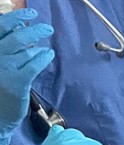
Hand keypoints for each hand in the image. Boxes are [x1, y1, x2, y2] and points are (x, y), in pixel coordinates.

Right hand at [0, 8, 53, 144]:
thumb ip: (7, 48)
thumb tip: (22, 30)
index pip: (1, 27)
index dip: (15, 17)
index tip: (30, 13)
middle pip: (15, 37)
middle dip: (34, 30)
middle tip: (47, 28)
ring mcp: (4, 69)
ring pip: (26, 51)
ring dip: (38, 47)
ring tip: (46, 48)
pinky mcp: (16, 82)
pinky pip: (33, 65)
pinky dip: (42, 57)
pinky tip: (48, 55)